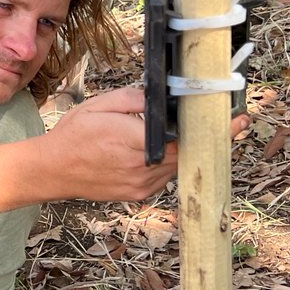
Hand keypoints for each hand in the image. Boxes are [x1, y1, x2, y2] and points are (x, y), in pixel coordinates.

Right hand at [44, 87, 248, 201]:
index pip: (185, 137)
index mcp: (134, 142)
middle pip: (187, 153)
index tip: (238, 120)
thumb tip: (164, 95)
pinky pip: (164, 176)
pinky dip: (168, 162)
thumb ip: (136, 99)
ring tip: (193, 133)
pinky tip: (163, 149)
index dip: (214, 129)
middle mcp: (143, 168)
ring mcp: (142, 185)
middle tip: (226, 121)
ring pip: (177, 166)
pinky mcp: (138, 194)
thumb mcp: (101, 105)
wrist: (51, 170)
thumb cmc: (73, 135)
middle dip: (205, 138)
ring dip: (186, 151)